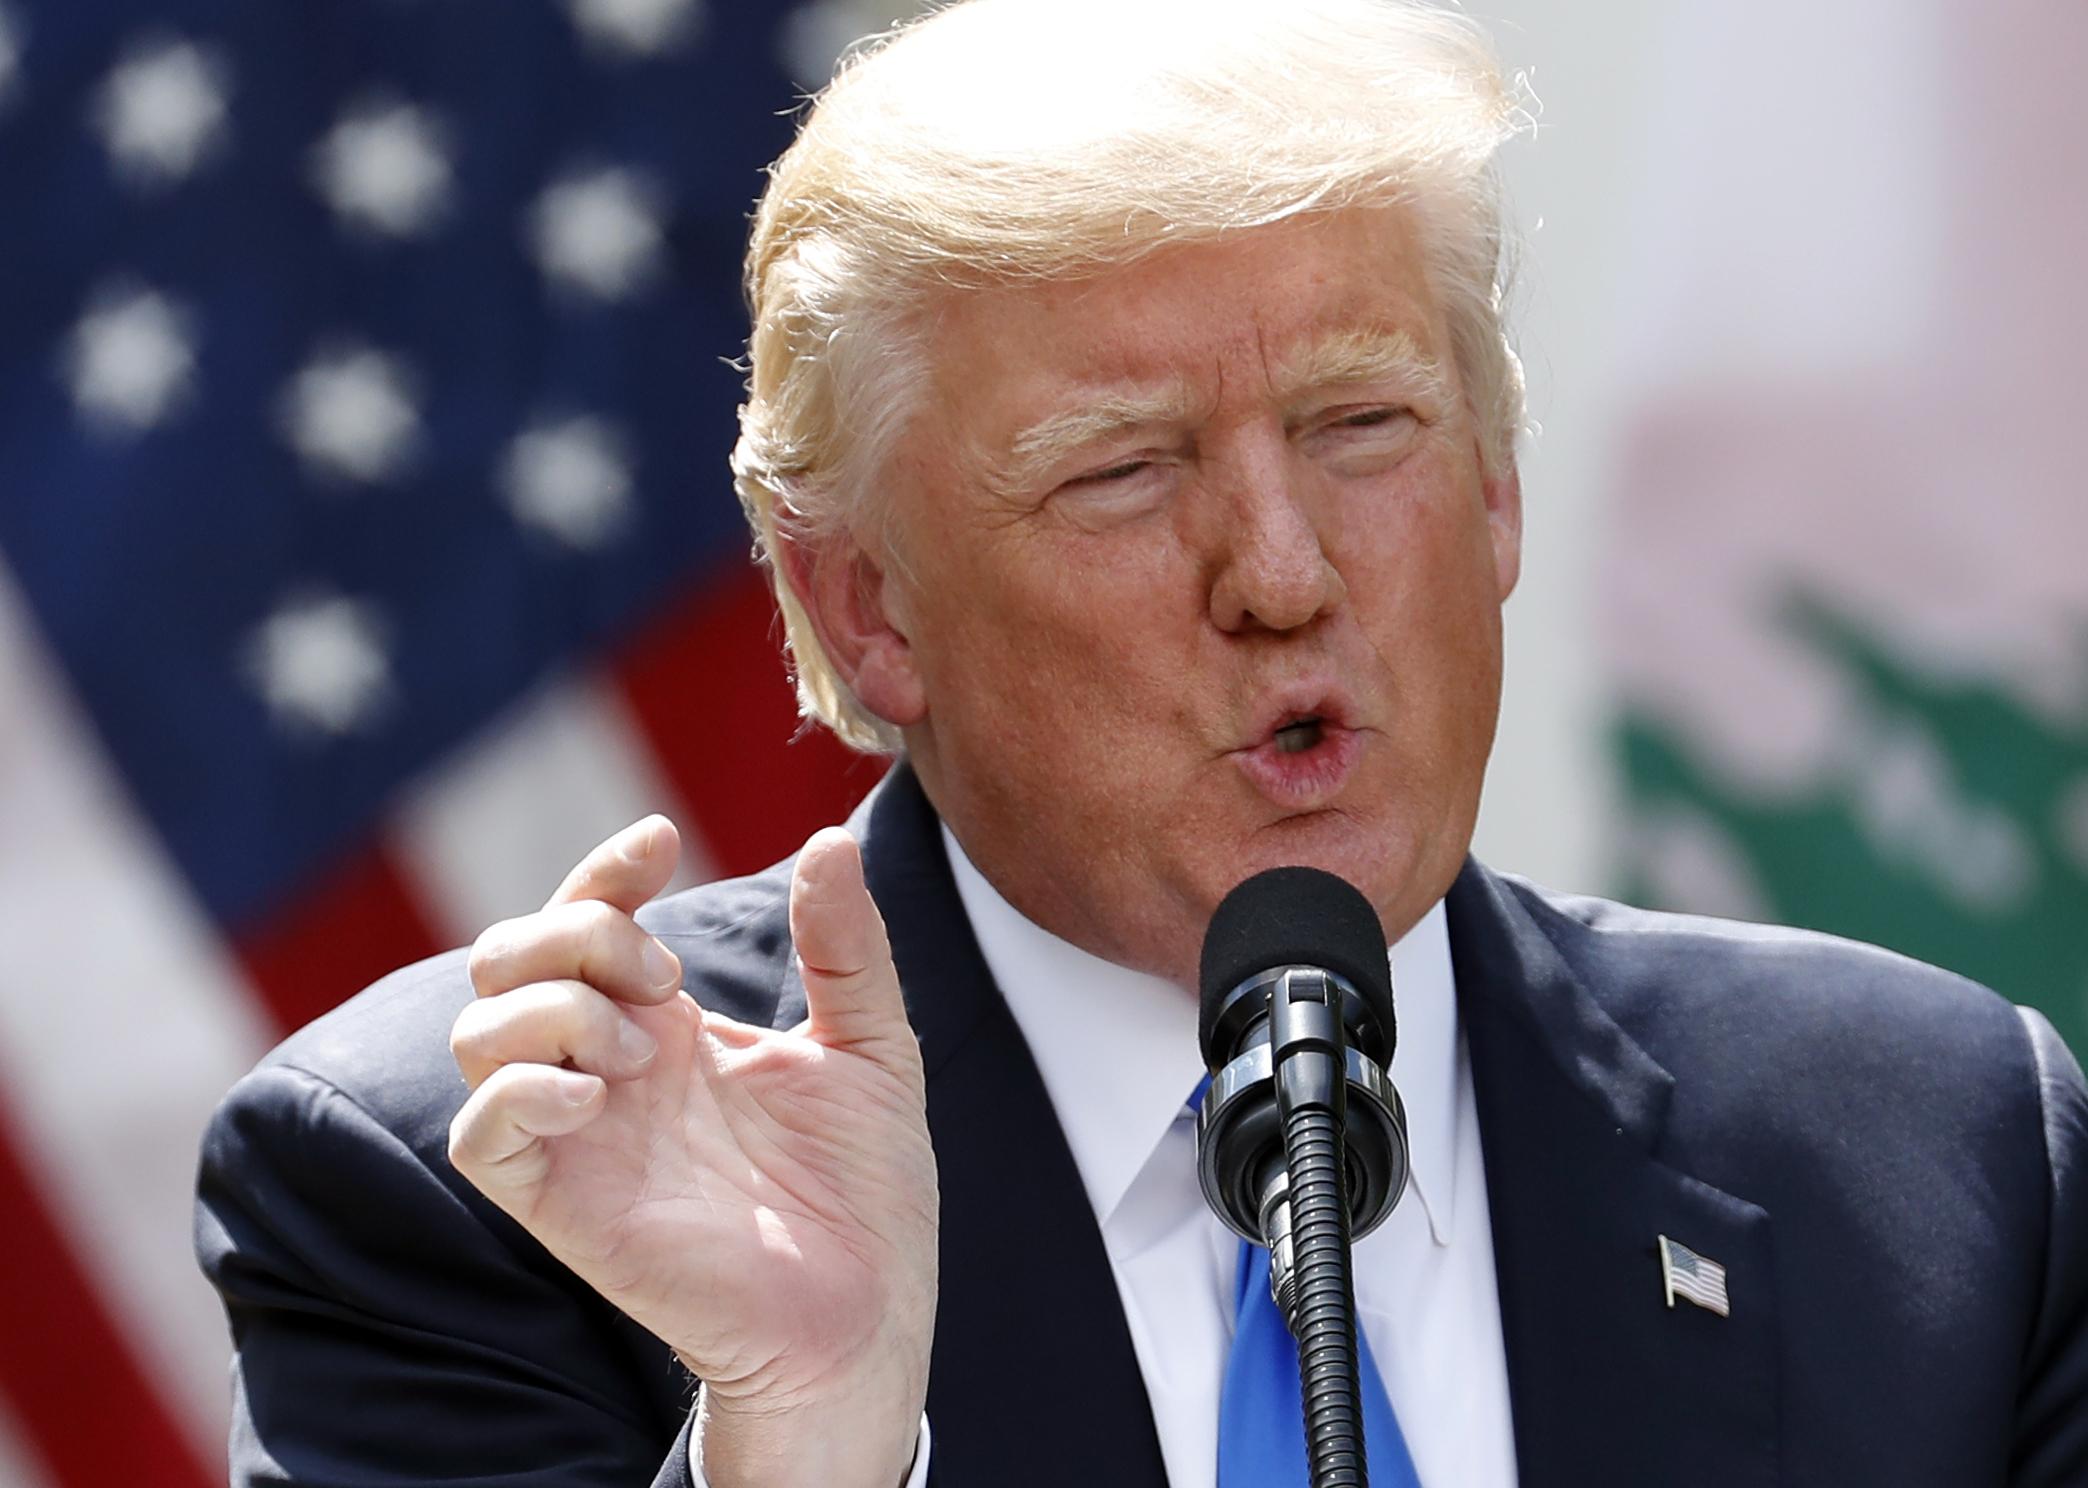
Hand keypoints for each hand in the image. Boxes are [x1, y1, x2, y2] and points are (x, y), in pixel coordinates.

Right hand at [447, 817, 936, 1487]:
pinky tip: (595, 1094)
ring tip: (644, 1047)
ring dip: (553, 1004)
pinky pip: (479, 1134)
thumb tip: (828, 839)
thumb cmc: (866, 1191)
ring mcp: (580, 1136)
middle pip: (510, 957)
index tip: (659, 842)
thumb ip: (846, 945)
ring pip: (478, 1030)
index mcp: (673, 1028)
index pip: (590, 919)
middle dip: (574, 930)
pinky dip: (518, 1088)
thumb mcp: (872, 1043)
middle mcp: (612, 1071)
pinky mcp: (562, 1205)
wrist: (866, 1313)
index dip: (604, 869)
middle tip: (669, 981)